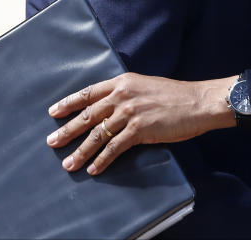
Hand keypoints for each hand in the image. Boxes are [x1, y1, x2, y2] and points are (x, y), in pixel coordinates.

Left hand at [46, 72, 235, 174]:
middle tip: (52, 142)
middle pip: (87, 115)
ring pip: (97, 134)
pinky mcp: (139, 129)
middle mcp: (123, 95)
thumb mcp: (146, 86)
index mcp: (123, 82)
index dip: (69, 103)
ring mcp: (130, 112)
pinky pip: (114, 147)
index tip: (54, 112)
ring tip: (68, 163)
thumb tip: (111, 106)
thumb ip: (127, 93)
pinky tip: (94, 168)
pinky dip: (102, 160)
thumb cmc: (176, 95)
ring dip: (80, 151)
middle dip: (67, 130)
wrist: (198, 102)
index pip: (88, 93)